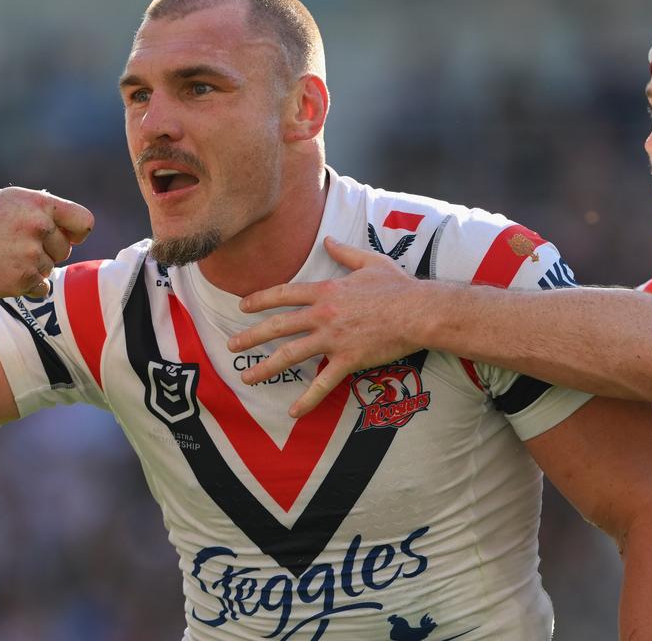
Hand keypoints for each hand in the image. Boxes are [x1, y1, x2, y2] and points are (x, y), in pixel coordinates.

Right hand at [0, 187, 94, 298]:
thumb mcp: (12, 201)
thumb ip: (46, 210)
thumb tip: (80, 228)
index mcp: (38, 203)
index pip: (84, 222)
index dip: (76, 233)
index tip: (66, 237)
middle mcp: (37, 226)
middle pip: (65, 249)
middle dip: (47, 251)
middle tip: (16, 246)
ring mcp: (30, 254)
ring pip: (51, 269)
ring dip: (33, 268)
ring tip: (5, 257)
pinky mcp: (22, 278)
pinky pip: (43, 288)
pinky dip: (28, 286)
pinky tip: (5, 272)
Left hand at [229, 236, 422, 416]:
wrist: (419, 312)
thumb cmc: (398, 287)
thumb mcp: (370, 262)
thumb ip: (345, 253)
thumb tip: (328, 241)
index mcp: (326, 290)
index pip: (284, 294)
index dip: (260, 300)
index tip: (242, 307)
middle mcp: (323, 315)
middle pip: (278, 326)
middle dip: (251, 337)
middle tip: (232, 346)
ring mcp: (333, 339)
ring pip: (290, 355)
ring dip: (265, 367)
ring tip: (246, 377)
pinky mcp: (348, 360)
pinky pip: (322, 383)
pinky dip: (307, 399)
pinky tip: (292, 411)